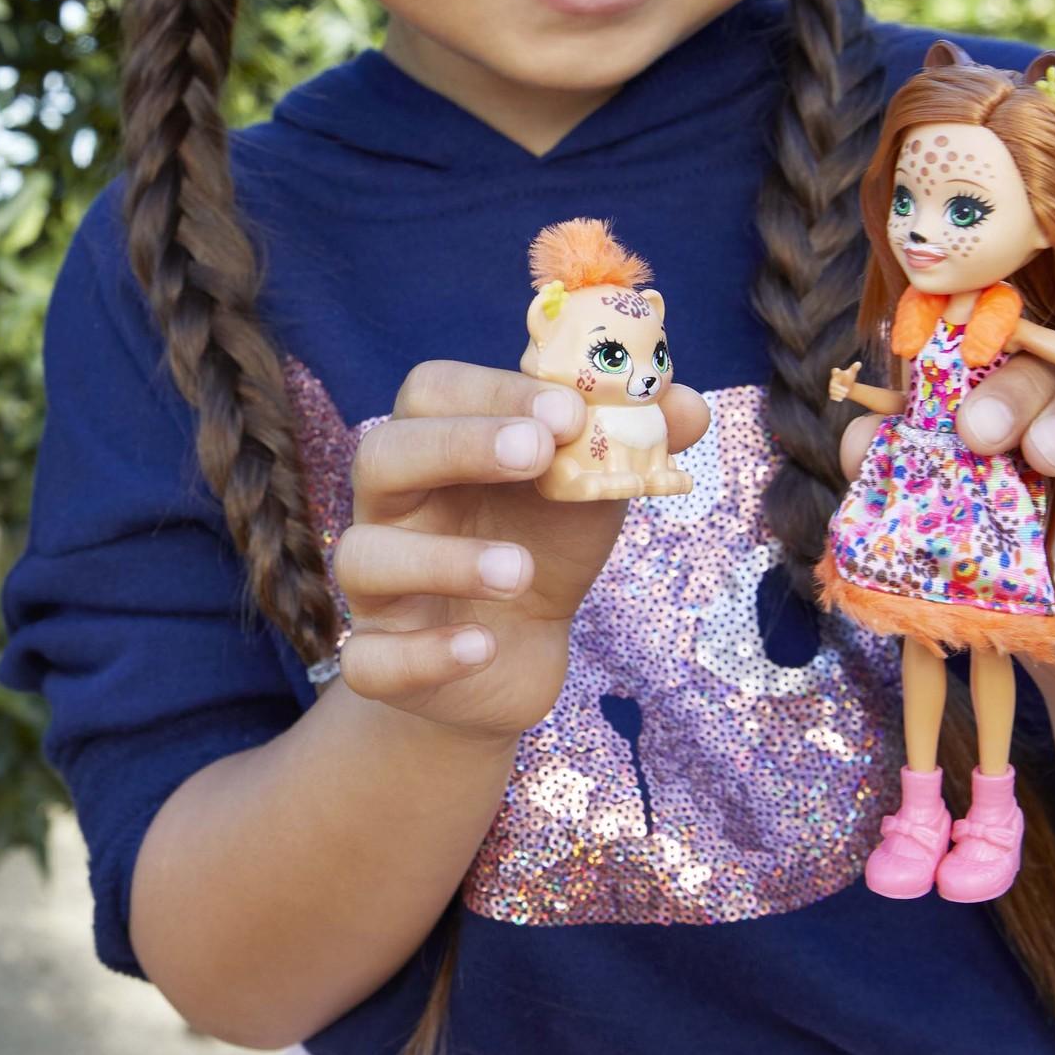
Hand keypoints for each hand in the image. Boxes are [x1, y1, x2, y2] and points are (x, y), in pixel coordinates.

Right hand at [333, 361, 709, 740]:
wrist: (517, 652)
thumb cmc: (542, 543)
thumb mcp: (591, 488)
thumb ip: (636, 441)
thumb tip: (691, 404)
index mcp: (438, 446)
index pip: (434, 392)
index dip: (496, 392)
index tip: (569, 411)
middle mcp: (394, 507)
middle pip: (382, 454)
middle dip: (458, 446)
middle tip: (538, 454)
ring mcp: (379, 587)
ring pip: (364, 557)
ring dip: (444, 559)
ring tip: (520, 570)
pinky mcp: (380, 662)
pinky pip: (373, 660)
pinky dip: (426, 654)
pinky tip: (483, 648)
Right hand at [828, 360, 863, 403]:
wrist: (847, 386)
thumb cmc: (848, 378)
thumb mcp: (852, 373)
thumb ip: (855, 368)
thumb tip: (859, 363)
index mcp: (837, 374)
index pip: (834, 371)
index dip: (836, 371)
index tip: (838, 370)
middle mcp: (833, 380)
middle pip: (833, 384)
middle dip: (839, 388)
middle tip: (847, 391)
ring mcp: (831, 387)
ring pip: (832, 391)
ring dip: (838, 393)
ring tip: (845, 395)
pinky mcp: (832, 394)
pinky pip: (832, 396)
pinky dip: (836, 398)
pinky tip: (841, 399)